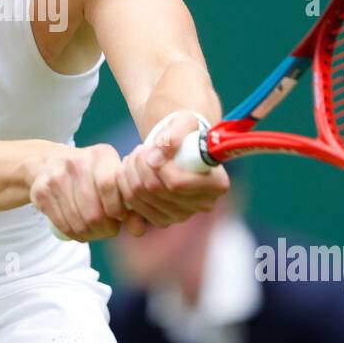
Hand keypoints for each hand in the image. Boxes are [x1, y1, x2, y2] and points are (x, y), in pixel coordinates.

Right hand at [31, 143, 129, 241]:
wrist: (48, 162)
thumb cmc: (90, 175)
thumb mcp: (111, 179)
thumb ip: (129, 204)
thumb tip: (139, 230)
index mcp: (100, 155)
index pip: (109, 186)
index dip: (117, 210)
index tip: (120, 217)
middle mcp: (76, 163)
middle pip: (94, 212)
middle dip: (105, 228)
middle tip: (109, 229)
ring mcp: (55, 177)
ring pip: (79, 222)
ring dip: (91, 234)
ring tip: (96, 231)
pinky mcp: (41, 192)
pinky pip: (63, 225)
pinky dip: (75, 235)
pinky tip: (81, 231)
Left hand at [117, 112, 229, 228]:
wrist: (179, 150)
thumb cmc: (185, 133)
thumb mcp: (185, 122)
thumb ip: (175, 133)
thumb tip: (160, 153)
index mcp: (217, 184)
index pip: (177, 183)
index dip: (158, 165)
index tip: (151, 149)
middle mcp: (203, 204)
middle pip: (156, 190)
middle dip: (140, 164)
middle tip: (139, 149)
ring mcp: (183, 215)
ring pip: (141, 196)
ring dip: (131, 172)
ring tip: (135, 156)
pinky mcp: (164, 220)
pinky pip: (134, 205)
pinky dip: (126, 184)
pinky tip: (130, 170)